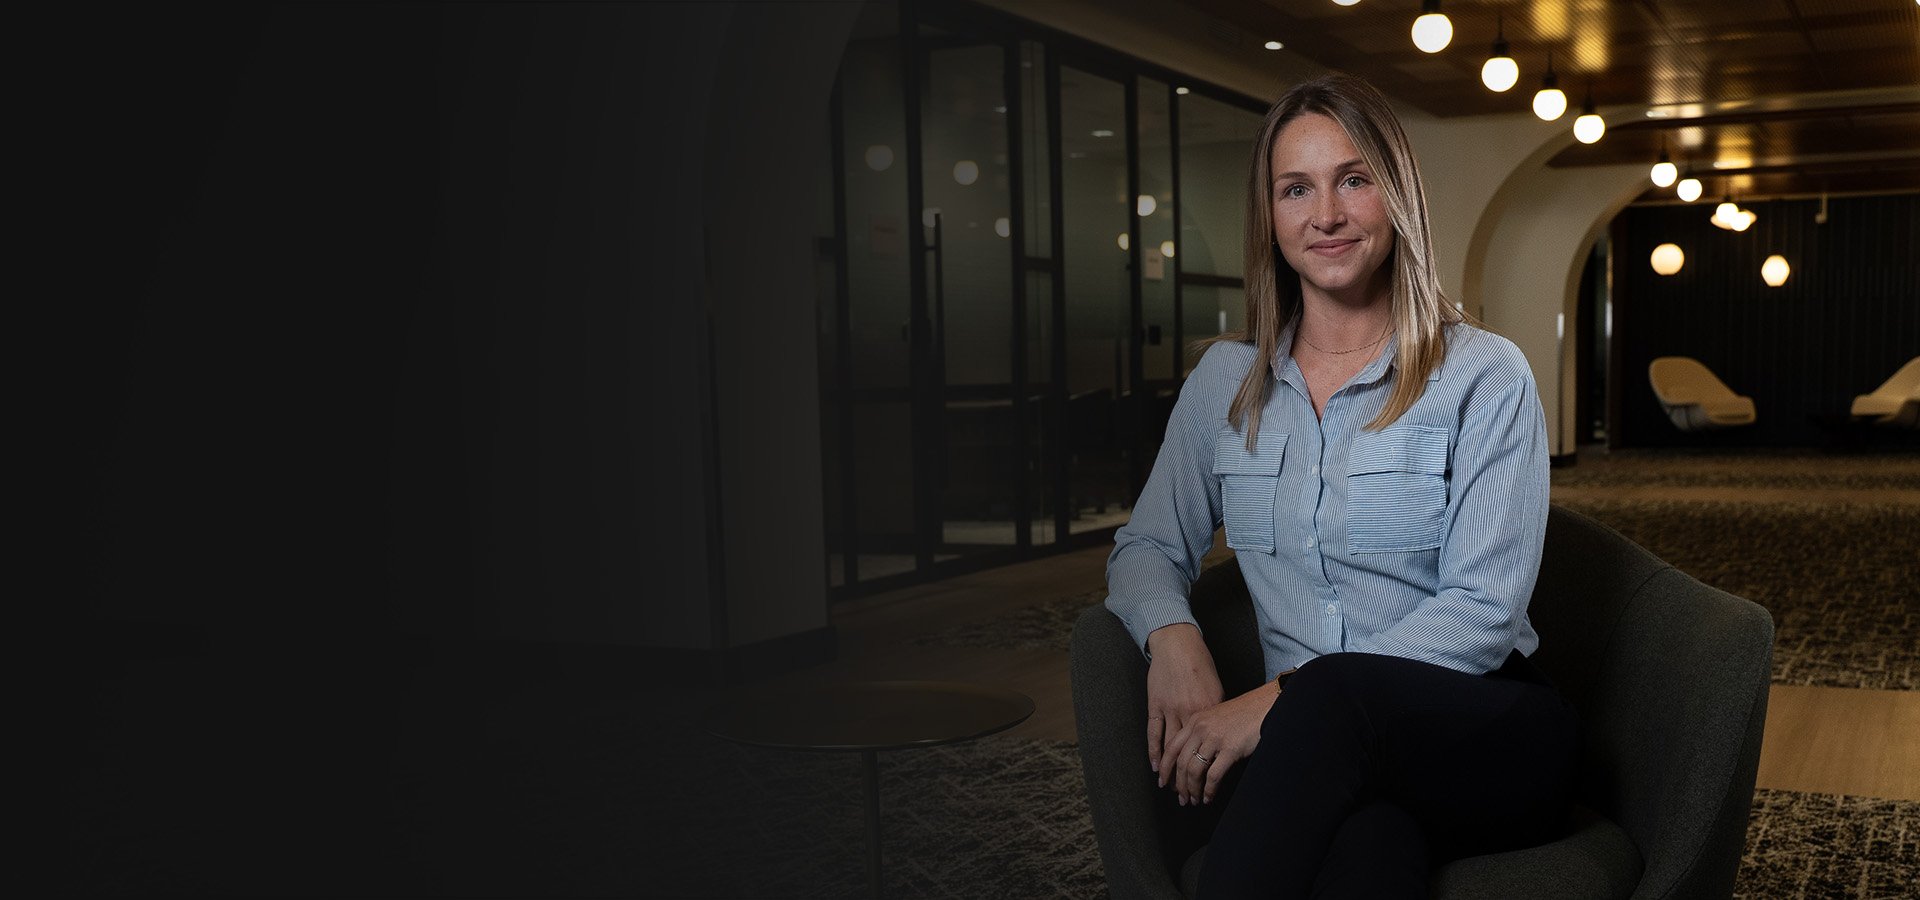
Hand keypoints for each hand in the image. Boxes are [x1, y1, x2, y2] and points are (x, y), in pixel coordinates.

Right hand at [1144, 624, 1222, 786]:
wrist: (1178, 643)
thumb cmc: (1200, 663)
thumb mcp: (1216, 688)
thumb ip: (1217, 712)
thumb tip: (1220, 734)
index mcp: (1209, 710)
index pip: (1209, 748)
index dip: (1209, 770)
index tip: (1209, 788)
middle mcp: (1191, 713)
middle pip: (1189, 753)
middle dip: (1188, 779)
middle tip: (1188, 798)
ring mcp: (1171, 709)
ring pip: (1171, 748)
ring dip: (1170, 771)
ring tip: (1171, 789)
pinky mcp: (1156, 704)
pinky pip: (1154, 732)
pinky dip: (1154, 751)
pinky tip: (1155, 766)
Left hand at [1163, 682, 1275, 804]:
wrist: (1263, 707)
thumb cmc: (1242, 713)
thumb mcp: (1214, 717)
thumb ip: (1200, 733)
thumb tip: (1191, 758)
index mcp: (1194, 721)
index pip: (1171, 747)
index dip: (1165, 767)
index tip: (1163, 780)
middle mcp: (1200, 729)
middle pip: (1180, 762)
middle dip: (1178, 784)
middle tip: (1181, 797)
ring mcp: (1214, 739)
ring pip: (1194, 771)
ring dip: (1192, 790)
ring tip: (1194, 800)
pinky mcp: (1230, 749)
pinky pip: (1213, 775)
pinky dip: (1209, 790)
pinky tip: (1209, 796)